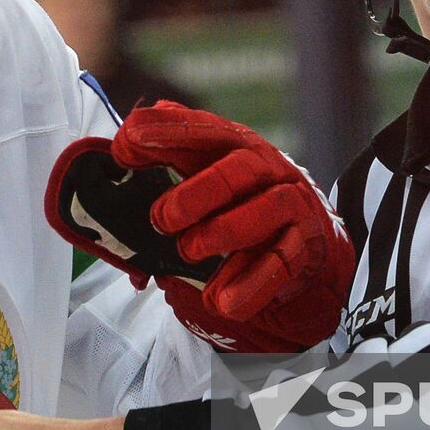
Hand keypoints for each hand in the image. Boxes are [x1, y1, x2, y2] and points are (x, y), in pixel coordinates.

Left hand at [47, 102, 354, 351]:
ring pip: (267, 209)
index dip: (166, 130)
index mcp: (235, 144)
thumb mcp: (206, 171)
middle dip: (197, 192)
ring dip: (223, 231)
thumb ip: (166, 157)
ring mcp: (290, 203)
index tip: (129, 137)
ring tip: (188, 252)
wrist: (305, 233)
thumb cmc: (240, 198)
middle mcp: (266, 167)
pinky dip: (249, 284)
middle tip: (161, 218)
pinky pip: (282, 263)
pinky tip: (220, 300)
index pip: (203, 129)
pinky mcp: (303, 245)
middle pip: (238, 169)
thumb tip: (124, 143)